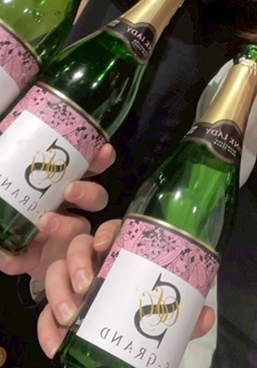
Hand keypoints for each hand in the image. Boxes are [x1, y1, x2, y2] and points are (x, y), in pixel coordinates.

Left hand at [0, 143, 114, 277]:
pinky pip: (32, 263)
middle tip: (70, 190)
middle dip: (88, 193)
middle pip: (95, 199)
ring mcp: (58, 239)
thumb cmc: (8, 196)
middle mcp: (67, 209)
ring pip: (78, 232)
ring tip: (42, 222)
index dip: (100, 160)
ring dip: (64, 225)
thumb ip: (9, 153)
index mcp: (62, 184)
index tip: (104, 152)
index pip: (90, 169)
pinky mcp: (36, 265)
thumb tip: (4, 134)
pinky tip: (7, 258)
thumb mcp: (10, 174)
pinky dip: (17, 259)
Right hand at [38, 218, 214, 358]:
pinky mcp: (56, 312)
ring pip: (56, 272)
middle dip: (77, 261)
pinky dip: (46, 329)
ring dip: (58, 291)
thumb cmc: (146, 319)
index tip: (107, 245)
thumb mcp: (167, 317)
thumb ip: (186, 316)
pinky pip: (44, 314)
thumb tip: (206, 314)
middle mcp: (94, 263)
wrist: (125, 350)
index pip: (112, 230)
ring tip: (70, 315)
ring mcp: (72, 285)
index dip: (107, 232)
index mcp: (122, 255)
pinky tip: (56, 344)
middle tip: (85, 285)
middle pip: (78, 245)